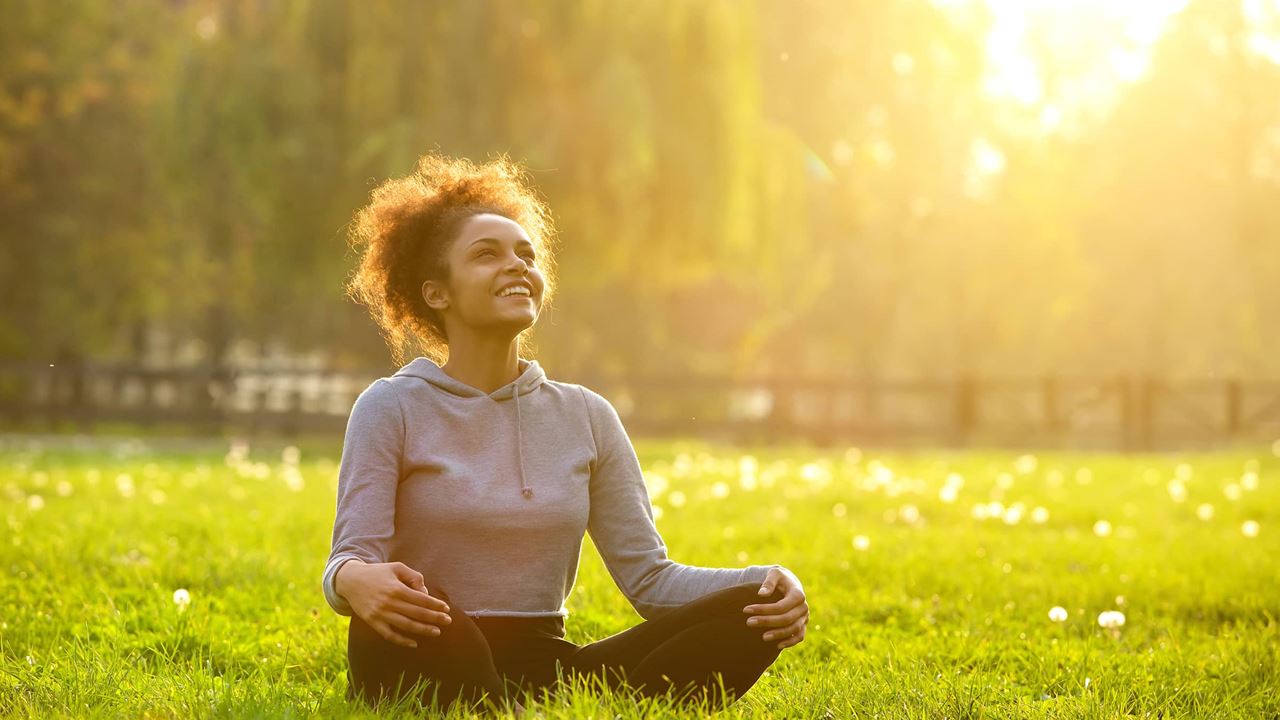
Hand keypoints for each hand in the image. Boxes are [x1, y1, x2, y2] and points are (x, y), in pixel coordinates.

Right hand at [336, 560, 452, 647]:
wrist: (351, 581)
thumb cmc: (378, 573)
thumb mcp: (396, 567)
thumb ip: (414, 577)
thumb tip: (425, 593)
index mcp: (396, 588)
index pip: (421, 599)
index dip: (435, 605)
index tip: (446, 609)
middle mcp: (389, 603)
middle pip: (416, 613)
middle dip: (434, 618)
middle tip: (448, 621)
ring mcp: (380, 614)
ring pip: (406, 626)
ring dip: (423, 630)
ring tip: (436, 632)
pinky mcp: (372, 622)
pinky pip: (389, 635)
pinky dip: (402, 641)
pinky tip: (414, 643)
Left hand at [742, 566, 807, 649]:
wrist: (788, 583)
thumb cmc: (779, 578)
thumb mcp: (774, 574)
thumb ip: (769, 582)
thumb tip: (761, 594)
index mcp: (797, 594)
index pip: (781, 606)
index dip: (763, 609)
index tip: (746, 610)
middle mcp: (803, 607)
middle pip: (786, 619)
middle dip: (767, 622)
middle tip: (748, 622)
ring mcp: (804, 617)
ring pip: (793, 629)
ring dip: (778, 634)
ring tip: (763, 637)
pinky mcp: (802, 624)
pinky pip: (799, 636)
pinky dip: (790, 642)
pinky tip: (777, 646)